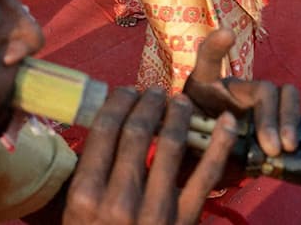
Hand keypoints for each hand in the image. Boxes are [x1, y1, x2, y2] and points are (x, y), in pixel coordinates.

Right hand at [64, 87, 238, 224]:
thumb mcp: (76, 216)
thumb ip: (88, 176)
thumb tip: (105, 128)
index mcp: (86, 196)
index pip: (105, 130)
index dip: (118, 101)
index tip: (127, 90)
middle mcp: (118, 200)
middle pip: (136, 132)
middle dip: (148, 102)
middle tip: (154, 91)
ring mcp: (155, 211)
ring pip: (169, 145)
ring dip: (177, 114)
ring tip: (180, 101)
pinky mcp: (184, 222)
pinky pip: (206, 175)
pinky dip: (218, 144)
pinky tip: (224, 122)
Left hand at [184, 29, 300, 157]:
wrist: (206, 151)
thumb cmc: (189, 133)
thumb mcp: (175, 125)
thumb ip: (172, 122)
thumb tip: (163, 120)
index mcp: (207, 85)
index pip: (208, 59)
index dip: (216, 46)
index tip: (227, 34)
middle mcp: (237, 88)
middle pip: (261, 89)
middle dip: (267, 117)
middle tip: (271, 146)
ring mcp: (259, 101)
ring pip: (284, 94)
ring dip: (287, 119)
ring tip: (285, 147)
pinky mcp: (274, 118)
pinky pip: (294, 113)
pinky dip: (295, 127)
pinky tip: (291, 150)